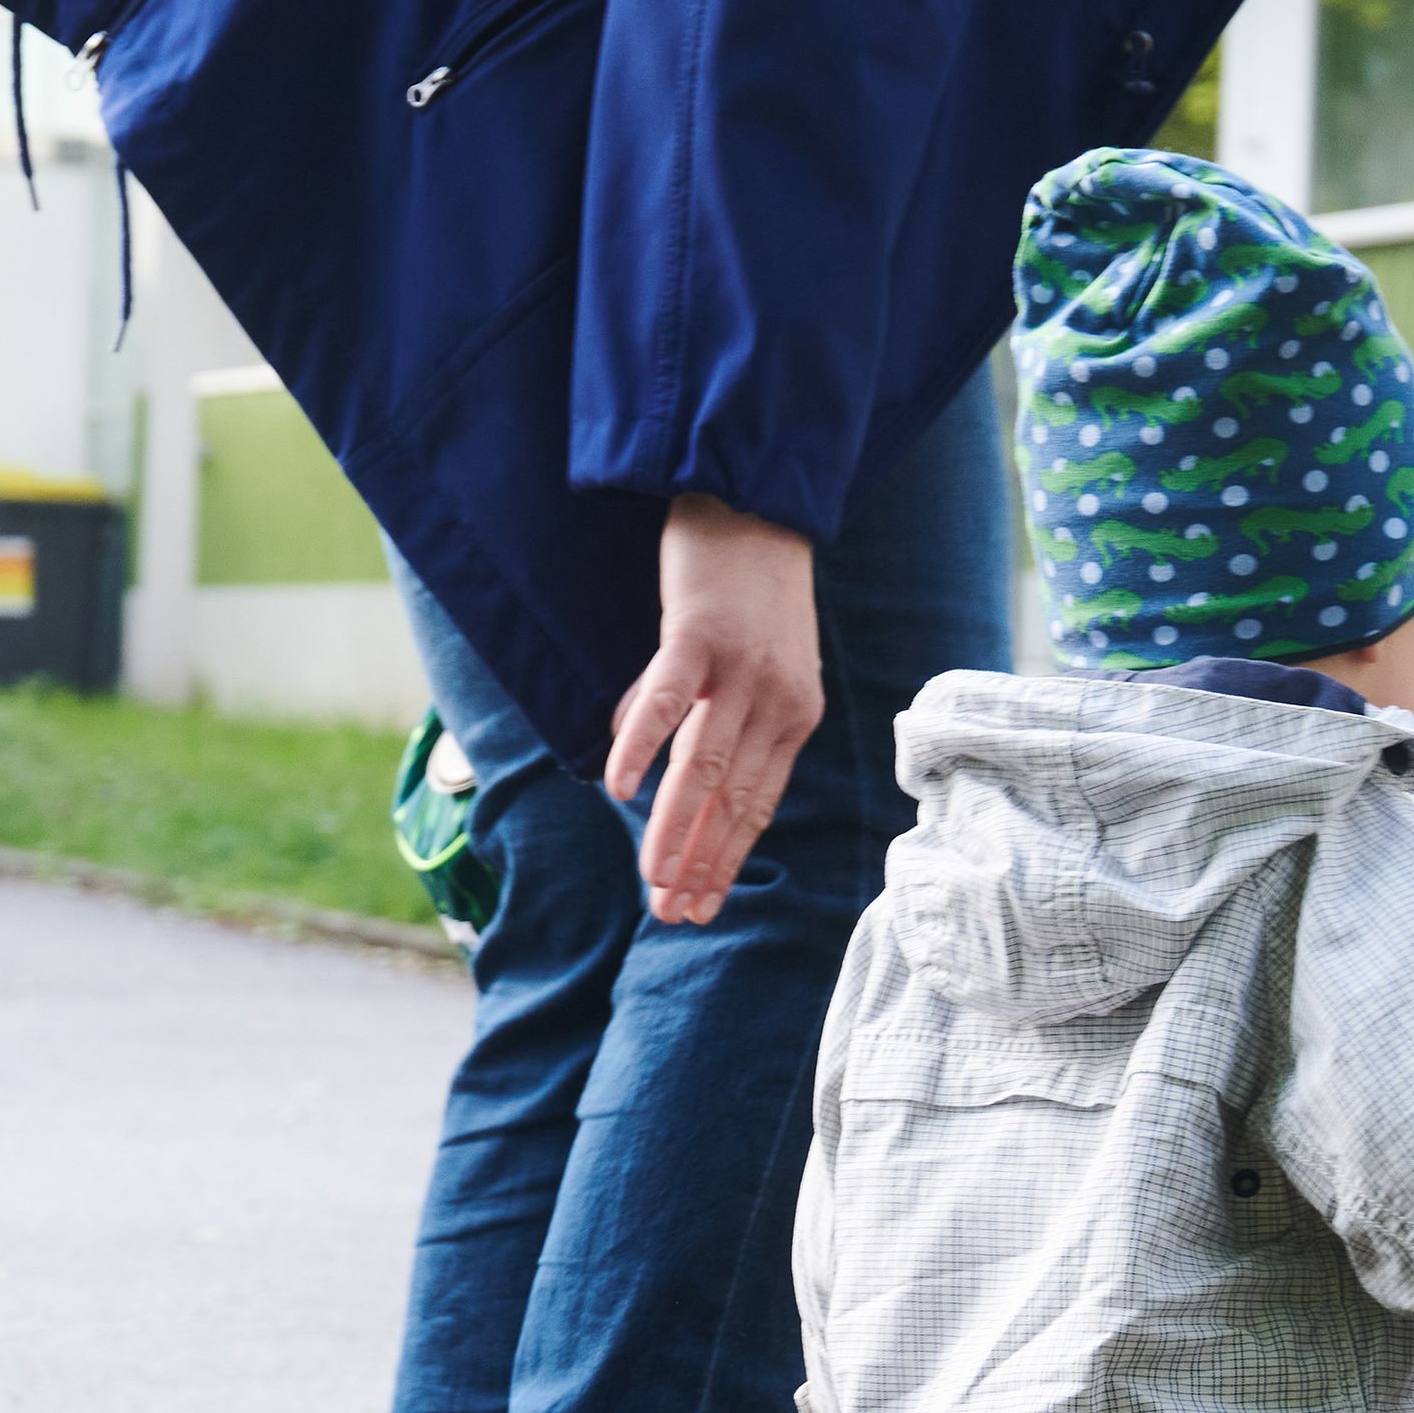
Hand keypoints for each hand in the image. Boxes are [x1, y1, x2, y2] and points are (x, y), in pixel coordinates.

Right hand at [604, 493, 821, 925]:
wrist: (757, 499)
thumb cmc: (750, 585)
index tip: (703, 905)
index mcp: (795, 714)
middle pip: (734, 799)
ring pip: (705, 766)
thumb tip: (644, 771)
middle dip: (701, 863)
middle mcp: (777, 700)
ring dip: (675, 828)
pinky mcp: (700, 633)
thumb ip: (713, 718)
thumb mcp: (755, 662)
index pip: (759, 805)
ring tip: (652, 877)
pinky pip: (668, 701)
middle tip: (673, 913)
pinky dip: (641, 744)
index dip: (728, 860)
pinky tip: (618, 788)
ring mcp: (741, 668)